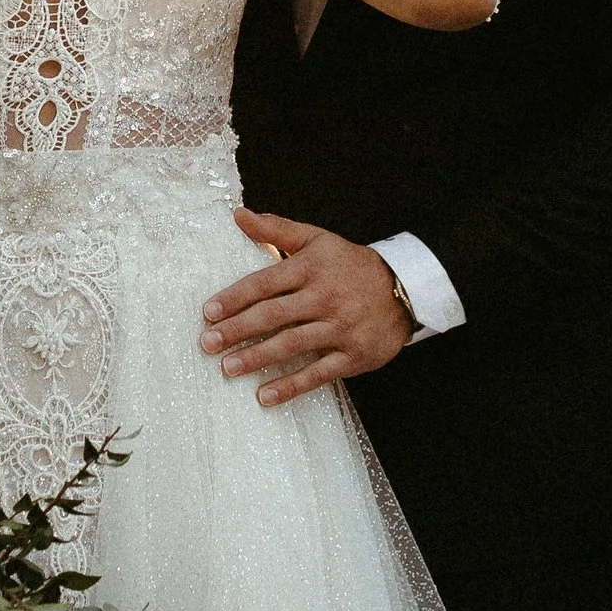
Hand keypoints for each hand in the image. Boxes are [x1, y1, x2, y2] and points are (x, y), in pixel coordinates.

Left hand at [199, 210, 413, 405]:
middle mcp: (324, 297)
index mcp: (312, 268)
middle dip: (237, 330)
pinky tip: (265, 396)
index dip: (235, 298)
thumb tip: (238, 215)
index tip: (208, 312)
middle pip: (274, 315)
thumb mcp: (317, 240)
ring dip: (257, 358)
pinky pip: (317, 373)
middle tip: (207, 344)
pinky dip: (291, 386)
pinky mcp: (352, 355)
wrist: (404, 290)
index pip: (265, 283)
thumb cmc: (350, 265)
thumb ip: (276, 229)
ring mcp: (340, 328)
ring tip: (228, 368)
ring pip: (292, 344)